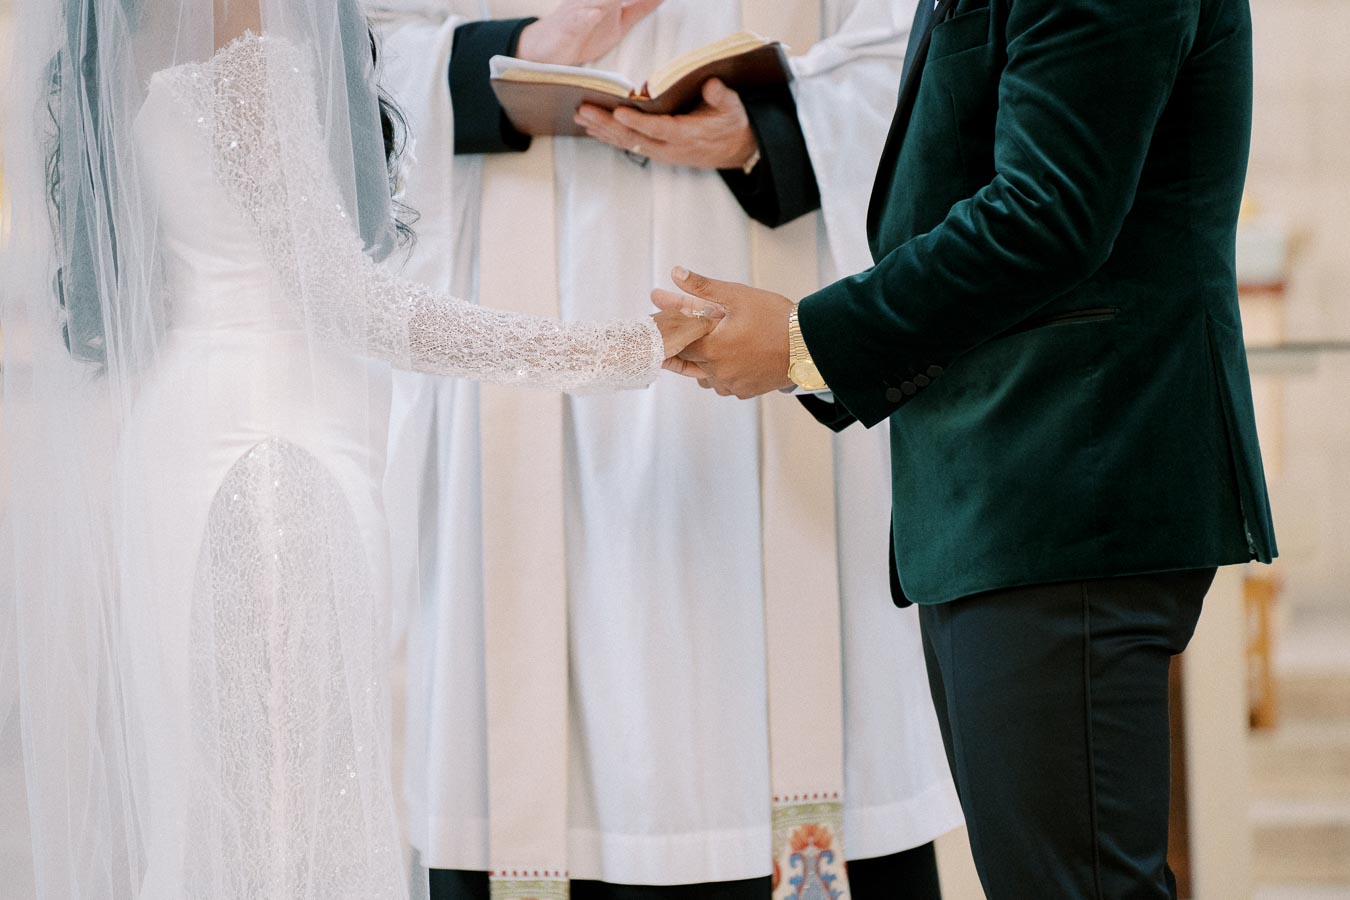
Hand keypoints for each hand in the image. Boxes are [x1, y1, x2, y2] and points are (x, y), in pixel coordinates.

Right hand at [517, 0, 663, 67]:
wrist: (546, 50)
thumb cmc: (585, 34)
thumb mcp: (620, 21)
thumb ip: (640, 7)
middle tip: (642, 0)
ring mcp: (581, 9)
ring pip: (600, 0)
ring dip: (611, 0)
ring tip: (622, 1)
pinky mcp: (568, 25)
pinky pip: (578, 19)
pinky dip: (586, 16)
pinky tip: (593, 14)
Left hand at [575, 79, 758, 169]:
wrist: (737, 150)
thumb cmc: (731, 124)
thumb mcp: (732, 108)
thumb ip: (721, 97)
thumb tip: (710, 85)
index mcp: (687, 135)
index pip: (659, 128)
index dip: (638, 122)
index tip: (619, 111)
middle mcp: (670, 147)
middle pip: (634, 138)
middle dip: (607, 124)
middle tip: (585, 112)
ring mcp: (661, 152)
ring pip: (627, 143)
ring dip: (602, 131)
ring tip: (581, 117)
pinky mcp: (657, 152)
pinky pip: (630, 146)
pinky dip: (610, 137)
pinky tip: (593, 130)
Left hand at [653, 267, 794, 398]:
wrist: (808, 344)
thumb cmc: (775, 317)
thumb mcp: (737, 296)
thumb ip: (703, 287)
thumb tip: (677, 273)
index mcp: (712, 348)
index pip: (680, 346)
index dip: (684, 334)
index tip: (692, 325)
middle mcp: (718, 371)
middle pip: (693, 362)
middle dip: (699, 346)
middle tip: (716, 332)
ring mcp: (732, 384)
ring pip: (708, 377)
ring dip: (711, 364)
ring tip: (728, 346)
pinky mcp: (746, 392)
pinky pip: (727, 386)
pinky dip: (728, 375)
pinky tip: (740, 359)